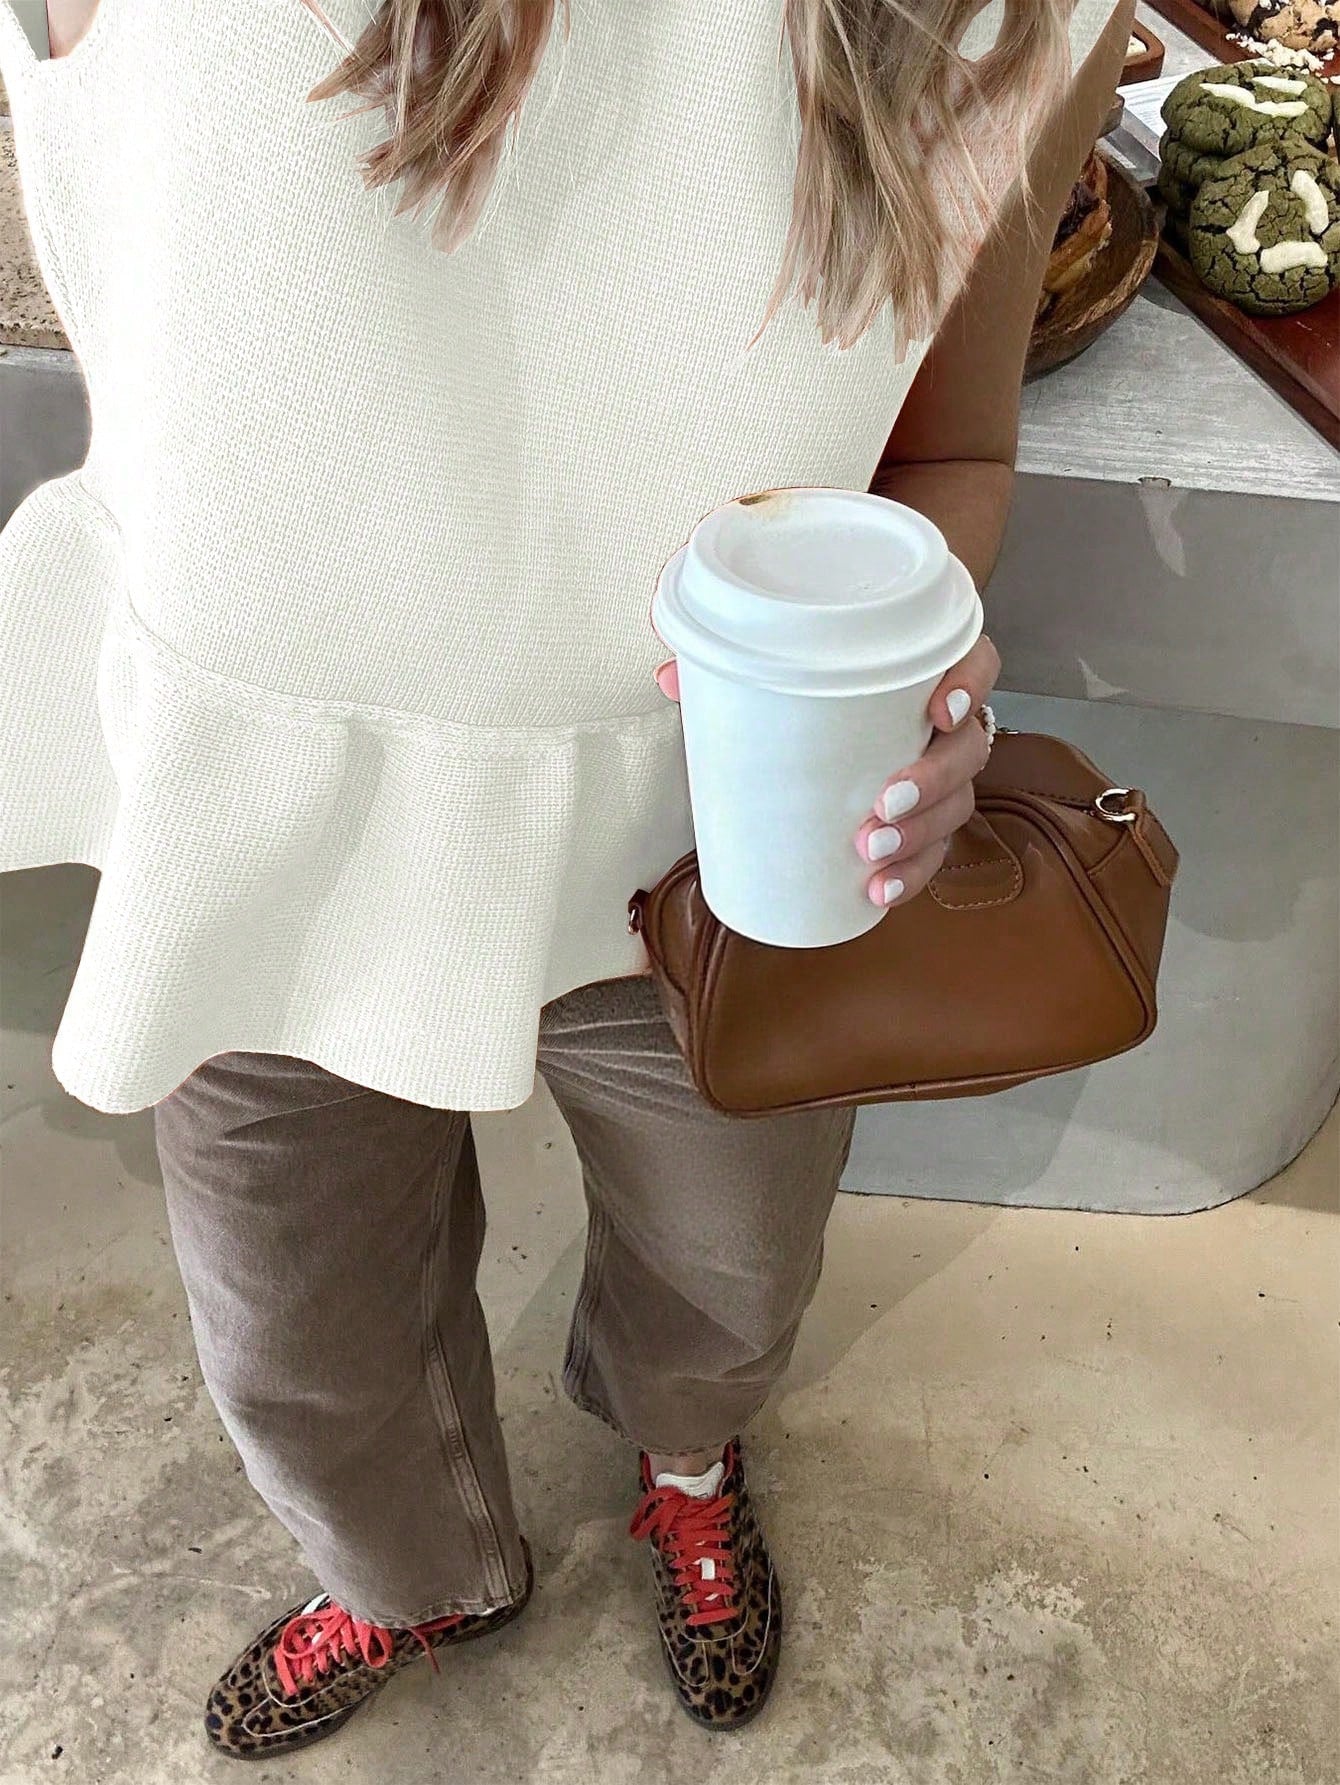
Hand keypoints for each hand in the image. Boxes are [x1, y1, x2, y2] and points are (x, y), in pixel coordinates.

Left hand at [652, 632, 1000, 909]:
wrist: (814, 707)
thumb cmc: (805, 674)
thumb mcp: (768, 660)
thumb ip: (727, 658)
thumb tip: (671, 676)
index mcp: (921, 664)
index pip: (973, 660)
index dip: (970, 682)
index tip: (939, 708)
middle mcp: (943, 719)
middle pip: (969, 746)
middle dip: (933, 779)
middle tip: (884, 803)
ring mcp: (938, 771)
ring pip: (958, 804)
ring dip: (921, 834)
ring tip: (872, 854)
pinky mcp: (922, 818)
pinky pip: (933, 850)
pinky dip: (910, 873)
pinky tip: (879, 891)